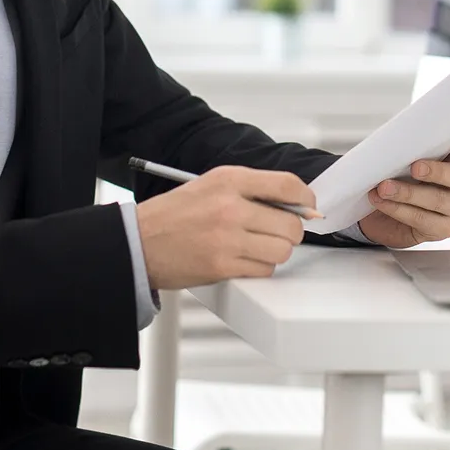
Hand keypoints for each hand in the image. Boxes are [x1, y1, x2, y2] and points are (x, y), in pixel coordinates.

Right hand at [135, 165, 314, 289]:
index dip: (306, 199)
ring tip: (256, 246)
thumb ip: (252, 190)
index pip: (287, 184)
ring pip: (281, 250)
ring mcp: (227, 238)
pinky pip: (264, 270)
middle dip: (289, 231)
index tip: (308, 207)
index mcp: (229, 179)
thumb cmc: (175, 213)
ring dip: (275, 252)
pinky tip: (242, 259)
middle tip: (276, 231)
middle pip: (291, 224)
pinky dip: (259, 268)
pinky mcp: (223, 266)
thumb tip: (296, 204)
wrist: (140, 241)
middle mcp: (230, 206)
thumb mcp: (212, 185)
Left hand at [357, 131, 449, 247]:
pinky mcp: (443, 229)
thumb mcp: (402, 160)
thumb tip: (391, 143)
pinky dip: (398, 209)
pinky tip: (382, 202)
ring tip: (384, 188)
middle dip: (437, 171)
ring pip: (439, 200)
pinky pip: (422, 219)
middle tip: (414, 168)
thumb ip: (407, 150)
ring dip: (408, 193)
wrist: (381, 214)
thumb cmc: (397, 179)